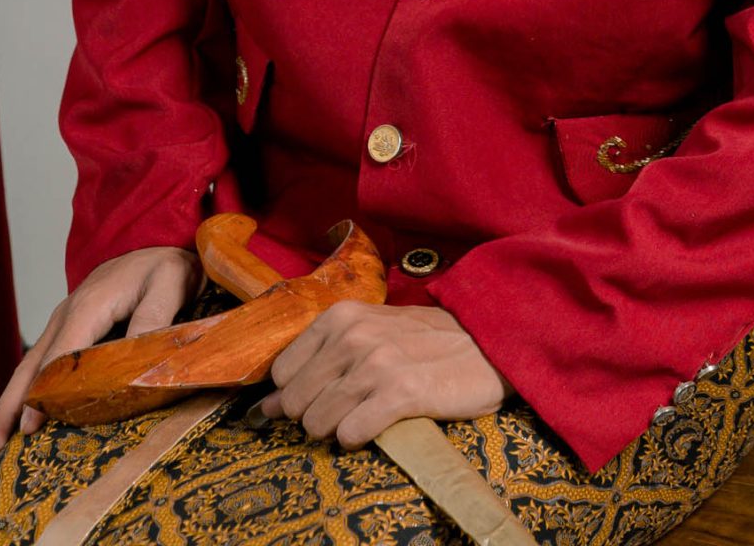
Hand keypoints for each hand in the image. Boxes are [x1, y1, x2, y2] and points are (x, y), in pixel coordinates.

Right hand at [0, 245, 199, 465]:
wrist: (155, 241)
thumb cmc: (163, 266)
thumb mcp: (169, 285)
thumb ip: (153, 318)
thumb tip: (135, 363)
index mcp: (88, 307)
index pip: (58, 358)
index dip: (43, 394)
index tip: (28, 430)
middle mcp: (65, 315)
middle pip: (30, 369)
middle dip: (7, 410)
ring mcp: (60, 322)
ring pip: (26, 370)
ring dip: (4, 408)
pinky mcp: (64, 329)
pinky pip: (36, 365)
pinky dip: (17, 395)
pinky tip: (9, 421)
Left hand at [263, 302, 504, 445]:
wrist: (486, 341)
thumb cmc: (425, 340)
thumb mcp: (370, 331)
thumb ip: (321, 359)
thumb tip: (267, 406)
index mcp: (341, 315)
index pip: (282, 373)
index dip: (296, 392)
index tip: (320, 395)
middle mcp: (353, 335)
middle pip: (294, 402)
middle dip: (313, 416)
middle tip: (347, 409)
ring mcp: (376, 364)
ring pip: (317, 422)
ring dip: (336, 429)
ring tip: (365, 415)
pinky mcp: (400, 394)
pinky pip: (350, 434)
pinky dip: (358, 438)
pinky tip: (378, 424)